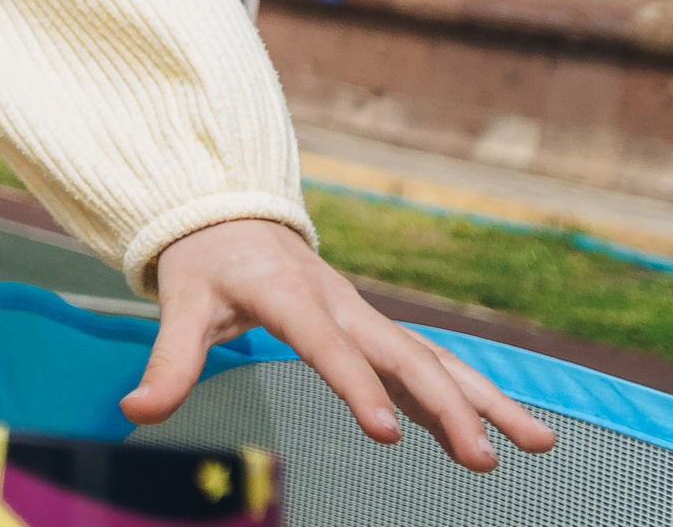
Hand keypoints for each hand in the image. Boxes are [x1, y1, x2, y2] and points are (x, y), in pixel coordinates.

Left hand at [125, 219, 556, 470]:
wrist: (228, 212)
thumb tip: (133, 413)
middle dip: (450, 407)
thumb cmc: (203, 262)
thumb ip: (166, 361)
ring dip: (484, 400)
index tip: (388, 432)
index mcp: (289, 294)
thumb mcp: (178, 304)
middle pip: (404, 355)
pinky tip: (506, 430)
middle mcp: (340, 303)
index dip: (357, 386)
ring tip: (539, 445)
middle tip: (486, 460)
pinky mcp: (373, 329)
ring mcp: (364, 316)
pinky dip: (468, 392)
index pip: (328, 346)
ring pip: (434, 358)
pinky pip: (429, 362)